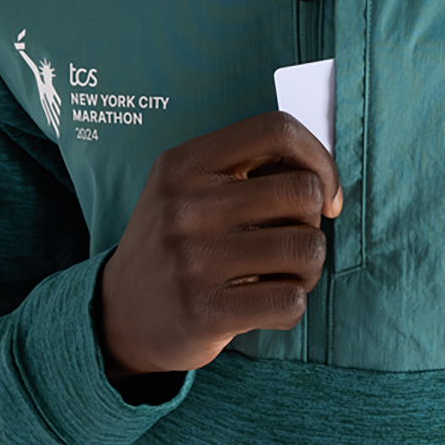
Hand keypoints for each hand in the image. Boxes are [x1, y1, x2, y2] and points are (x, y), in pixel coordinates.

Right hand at [98, 110, 342, 377]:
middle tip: (293, 238)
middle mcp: (185, 204)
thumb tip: (324, 179)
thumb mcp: (190, 188)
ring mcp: (192, 259)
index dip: (318, 157)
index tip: (325, 192)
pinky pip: (290, 301)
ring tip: (284, 274)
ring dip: (309, 267)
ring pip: (307, 248)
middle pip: (302, 191)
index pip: (276, 130)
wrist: (119, 315)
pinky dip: (292, 305)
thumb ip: (249, 170)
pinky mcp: (203, 312)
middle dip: (315, 220)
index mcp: (185, 162)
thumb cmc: (179, 243)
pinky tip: (267, 305)